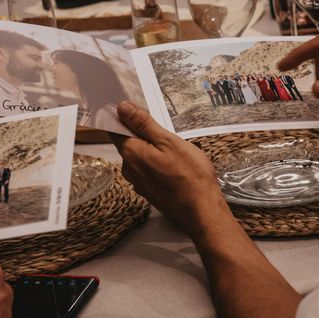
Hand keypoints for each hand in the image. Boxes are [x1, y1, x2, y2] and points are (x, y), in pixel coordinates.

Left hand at [114, 102, 227, 238]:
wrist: (202, 210)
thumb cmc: (189, 173)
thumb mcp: (168, 141)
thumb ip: (143, 124)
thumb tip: (121, 107)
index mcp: (130, 153)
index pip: (116, 129)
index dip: (127, 118)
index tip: (144, 114)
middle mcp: (129, 169)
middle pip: (129, 143)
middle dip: (143, 134)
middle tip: (166, 132)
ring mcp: (138, 183)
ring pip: (140, 157)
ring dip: (152, 150)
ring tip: (174, 150)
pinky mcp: (149, 192)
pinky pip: (147, 170)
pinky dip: (156, 164)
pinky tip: (174, 166)